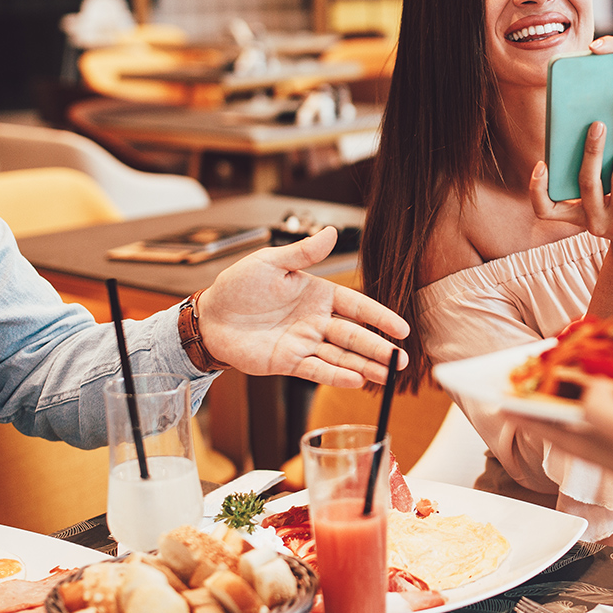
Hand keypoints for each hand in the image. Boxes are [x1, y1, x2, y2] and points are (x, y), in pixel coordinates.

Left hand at [197, 226, 408, 387]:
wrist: (210, 316)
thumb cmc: (238, 286)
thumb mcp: (271, 262)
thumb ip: (303, 253)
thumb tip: (331, 232)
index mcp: (317, 294)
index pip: (356, 306)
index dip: (379, 317)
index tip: (402, 329)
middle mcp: (315, 320)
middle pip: (354, 335)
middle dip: (379, 347)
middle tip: (400, 359)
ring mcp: (303, 343)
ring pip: (340, 356)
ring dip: (364, 365)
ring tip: (386, 375)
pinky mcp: (288, 362)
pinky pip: (316, 369)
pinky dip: (336, 375)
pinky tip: (356, 380)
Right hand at [530, 121, 612, 257]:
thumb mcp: (596, 200)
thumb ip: (590, 177)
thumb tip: (590, 136)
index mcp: (575, 217)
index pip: (545, 210)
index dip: (537, 189)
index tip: (541, 165)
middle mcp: (594, 223)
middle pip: (587, 184)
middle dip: (592, 151)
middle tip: (596, 127)